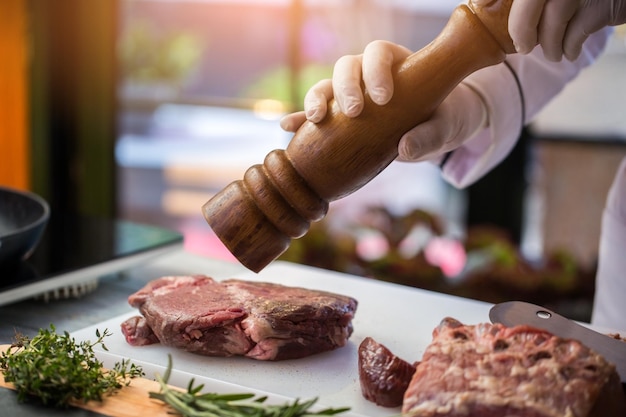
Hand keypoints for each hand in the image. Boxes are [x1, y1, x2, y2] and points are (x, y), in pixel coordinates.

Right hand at [280, 40, 488, 162]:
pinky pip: (315, 116)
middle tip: (354, 112)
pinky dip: (301, 120)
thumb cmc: (443, 120)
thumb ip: (430, 136)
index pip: (378, 53)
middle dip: (345, 87)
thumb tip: (405, 149)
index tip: (383, 98)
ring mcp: (350, 95)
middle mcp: (368, 74)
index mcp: (396, 64)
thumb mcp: (444, 128)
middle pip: (346, 67)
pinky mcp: (338, 119)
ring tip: (316, 120)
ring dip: (317, 100)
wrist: (434, 130)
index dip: (376, 70)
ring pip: (326, 87)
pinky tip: (288, 128)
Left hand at [475, 0, 625, 61]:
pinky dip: (569, 46)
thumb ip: (528, 2)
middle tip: (524, 47)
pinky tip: (568, 52)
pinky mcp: (604, 5)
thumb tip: (487, 5)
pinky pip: (577, 32)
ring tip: (552, 54)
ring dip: (550, 44)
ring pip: (555, 18)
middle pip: (532, 1)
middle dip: (522, 27)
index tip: (479, 4)